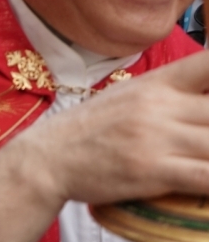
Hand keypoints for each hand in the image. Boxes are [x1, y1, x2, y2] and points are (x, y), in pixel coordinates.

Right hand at [18, 50, 208, 206]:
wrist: (48, 158)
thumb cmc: (91, 129)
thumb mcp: (129, 97)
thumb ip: (171, 94)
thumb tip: (206, 93)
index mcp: (156, 84)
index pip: (208, 65)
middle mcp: (160, 106)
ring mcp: (157, 137)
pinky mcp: (154, 170)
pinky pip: (207, 176)